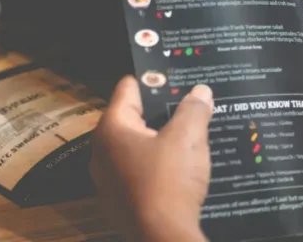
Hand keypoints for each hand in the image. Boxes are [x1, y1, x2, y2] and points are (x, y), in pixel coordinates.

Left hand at [90, 76, 213, 241]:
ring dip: (162, 140)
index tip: (178, 77)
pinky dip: (158, 165)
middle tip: (191, 104)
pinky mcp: (120, 200)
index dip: (155, 79)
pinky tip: (182, 167)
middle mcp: (102, 151)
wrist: (161, 237)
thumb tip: (200, 92)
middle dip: (163, 111)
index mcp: (112, 128)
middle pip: (134, 117)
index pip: (130, 87)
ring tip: (192, 134)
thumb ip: (194, 109)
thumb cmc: (169, 182)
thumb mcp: (188, 138)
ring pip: (138, 146)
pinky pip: (139, 171)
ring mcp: (108, 179)